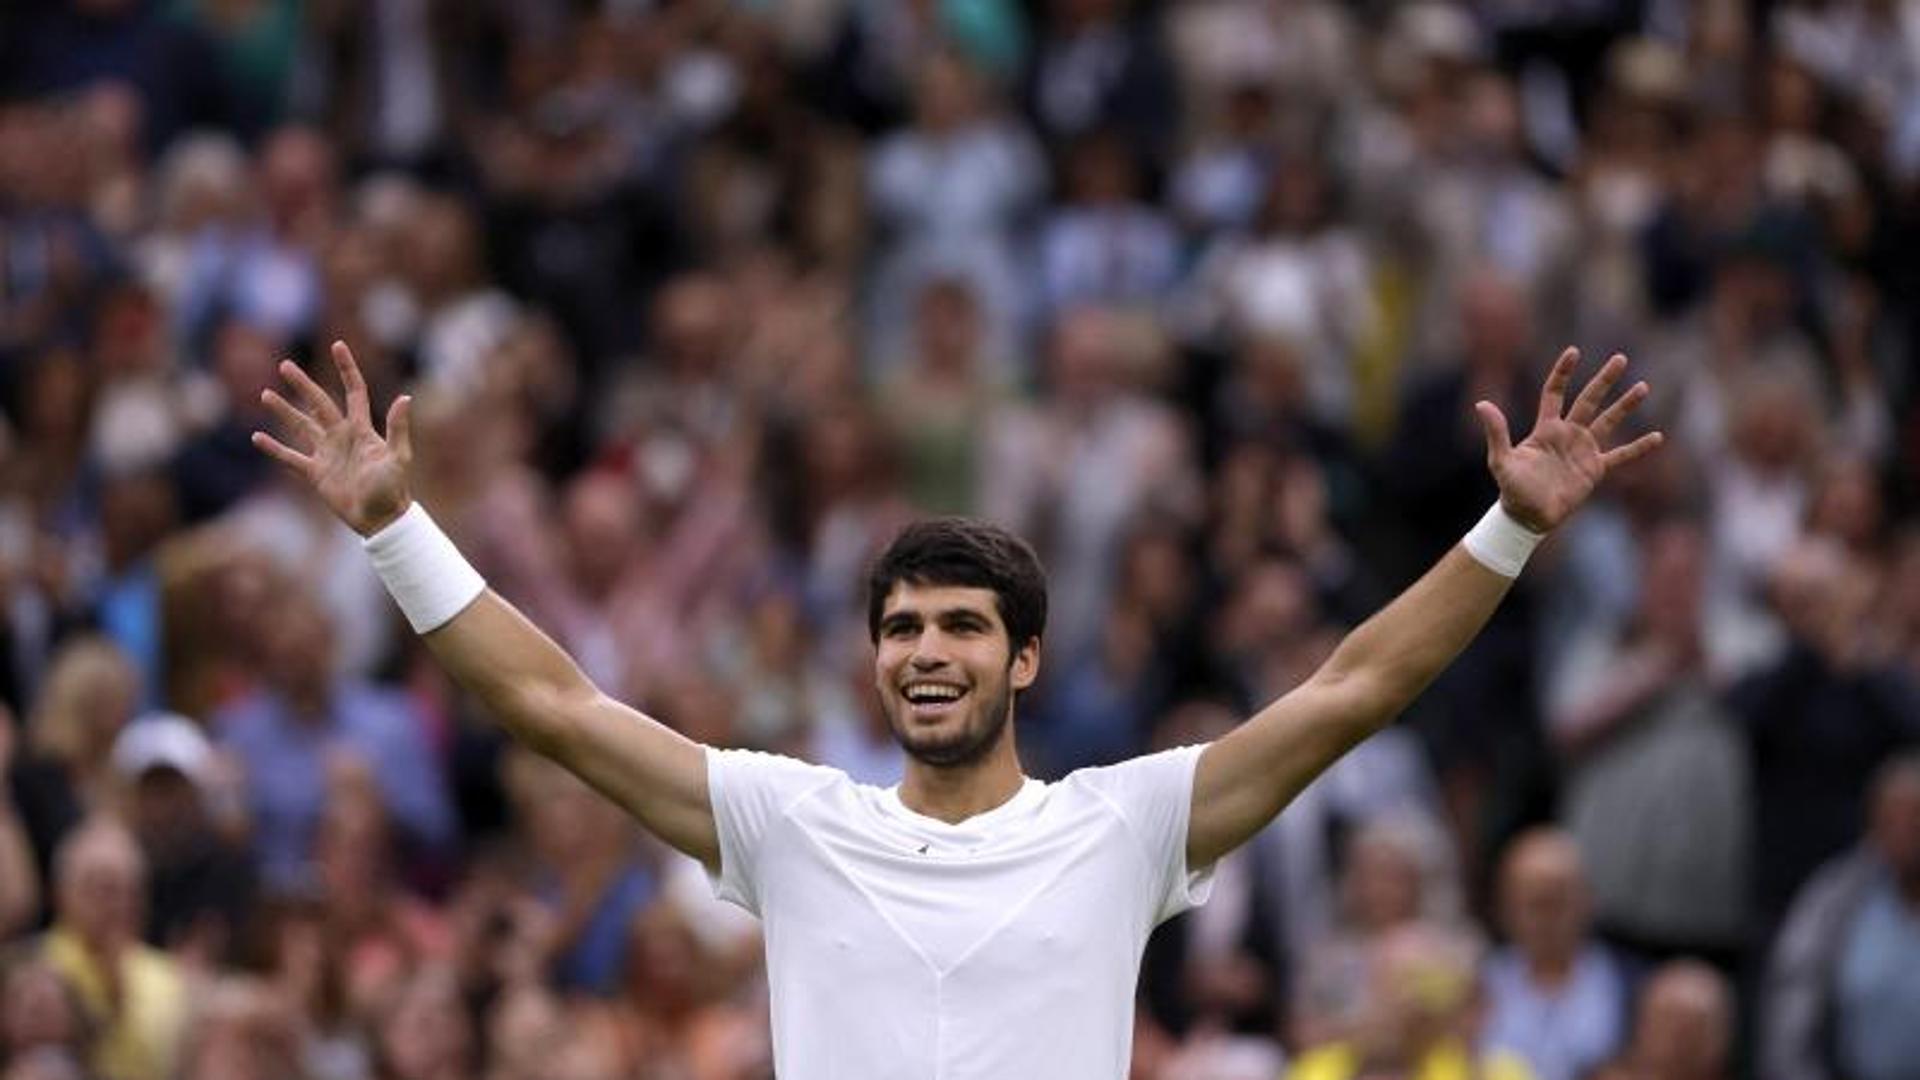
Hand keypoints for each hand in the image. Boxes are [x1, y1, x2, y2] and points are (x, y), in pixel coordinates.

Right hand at [252, 341, 413, 535]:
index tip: (338, 346)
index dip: (347, 369)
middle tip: (285, 364)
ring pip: (301, 426)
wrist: (380, 519)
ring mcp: (327, 454)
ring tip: (265, 394)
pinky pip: (290, 458)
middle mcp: (342, 436)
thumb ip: (397, 428)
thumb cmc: (393, 489)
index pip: (354, 391)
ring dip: (284, 411)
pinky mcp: (316, 474)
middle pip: (319, 403)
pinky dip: (274, 448)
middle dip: (302, 384)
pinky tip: (257, 437)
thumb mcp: (398, 457)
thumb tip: (405, 397)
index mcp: (362, 429)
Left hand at [1475, 348, 1662, 532]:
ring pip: (1609, 421)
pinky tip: (1657, 436)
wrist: (1528, 517)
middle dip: (1604, 380)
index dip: (1563, 373)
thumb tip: (1481, 403)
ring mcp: (1583, 450)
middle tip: (1620, 359)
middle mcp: (1567, 434)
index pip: (1555, 393)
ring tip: (1643, 386)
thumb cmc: (1512, 490)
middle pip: (1589, 400)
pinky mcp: (1595, 470)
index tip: (1574, 352)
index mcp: (1545, 429)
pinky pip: (1621, 455)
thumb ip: (1497, 432)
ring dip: (1625, 405)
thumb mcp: (1501, 461)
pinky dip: (1638, 447)